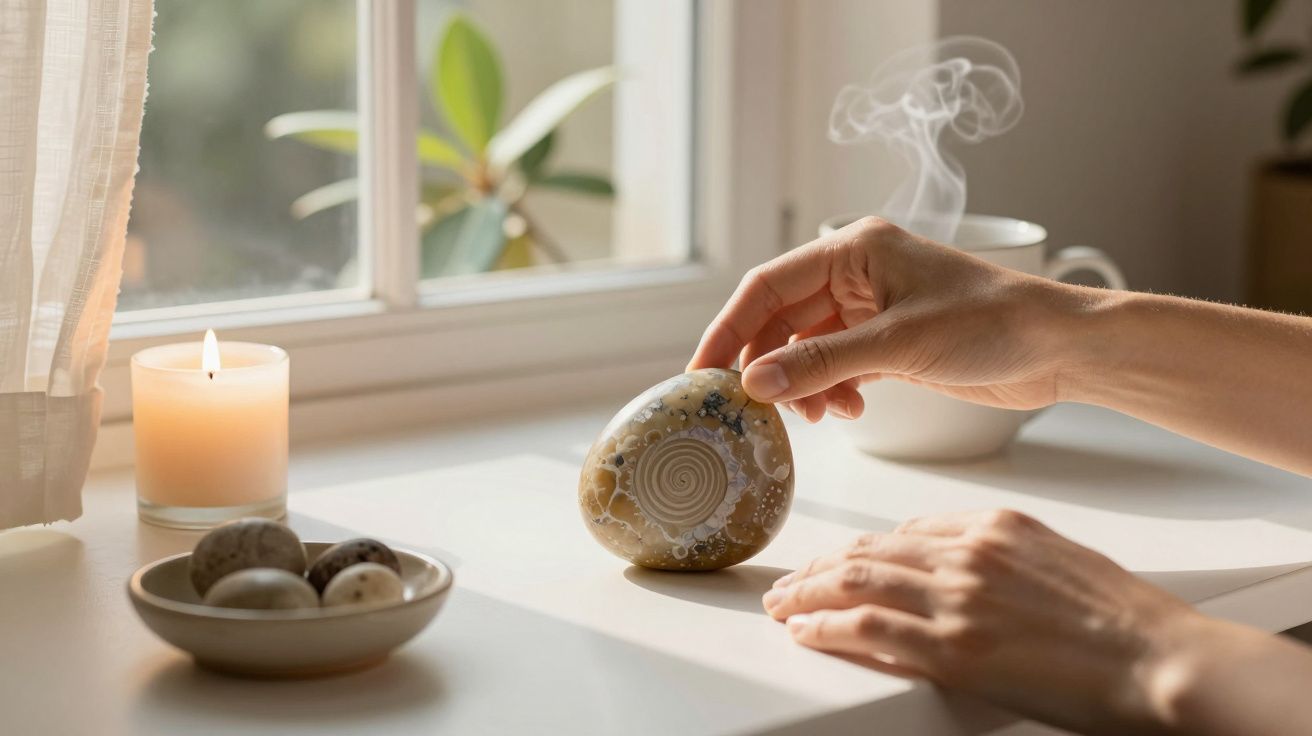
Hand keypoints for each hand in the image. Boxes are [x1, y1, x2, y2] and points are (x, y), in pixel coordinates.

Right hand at [687, 217, 1092, 420]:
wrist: (1059, 348)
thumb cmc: (992, 323)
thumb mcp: (898, 344)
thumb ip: (821, 364)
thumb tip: (754, 385)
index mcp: (854, 250)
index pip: (767, 286)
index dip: (729, 329)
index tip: (701, 372)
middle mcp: (857, 274)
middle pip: (781, 319)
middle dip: (766, 365)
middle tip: (751, 408)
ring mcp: (872, 309)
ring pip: (806, 348)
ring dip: (801, 384)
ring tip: (815, 416)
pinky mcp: (889, 342)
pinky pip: (836, 366)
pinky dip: (831, 391)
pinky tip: (848, 410)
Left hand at [762, 509, 1206, 732]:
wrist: (1158, 658)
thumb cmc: (1120, 615)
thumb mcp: (1053, 556)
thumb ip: (996, 550)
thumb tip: (947, 555)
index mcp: (991, 526)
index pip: (900, 531)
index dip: (856, 548)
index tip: (833, 562)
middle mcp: (967, 554)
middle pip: (867, 551)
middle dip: (818, 568)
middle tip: (788, 582)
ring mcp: (957, 600)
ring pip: (856, 582)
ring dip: (807, 594)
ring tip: (782, 604)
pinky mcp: (955, 649)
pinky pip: (870, 629)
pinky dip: (827, 627)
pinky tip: (806, 631)